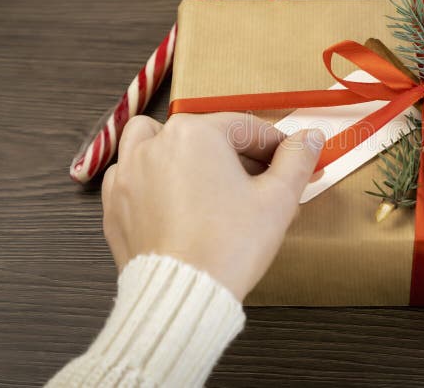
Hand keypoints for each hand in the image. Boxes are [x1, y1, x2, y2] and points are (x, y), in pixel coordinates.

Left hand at [101, 113, 323, 301]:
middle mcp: (155, 144)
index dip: (277, 147)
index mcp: (196, 133)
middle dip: (238, 155)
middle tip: (262, 183)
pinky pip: (131, 175)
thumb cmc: (229, 246)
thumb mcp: (278, 199)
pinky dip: (152, 177)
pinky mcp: (114, 204)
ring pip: (155, 141)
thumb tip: (310, 137)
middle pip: (206, 135)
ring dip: (181, 149)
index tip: (293, 162)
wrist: (183, 295)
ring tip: (205, 175)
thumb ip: (297, 159)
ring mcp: (128, 174)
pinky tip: (174, 200)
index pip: (247, 128)